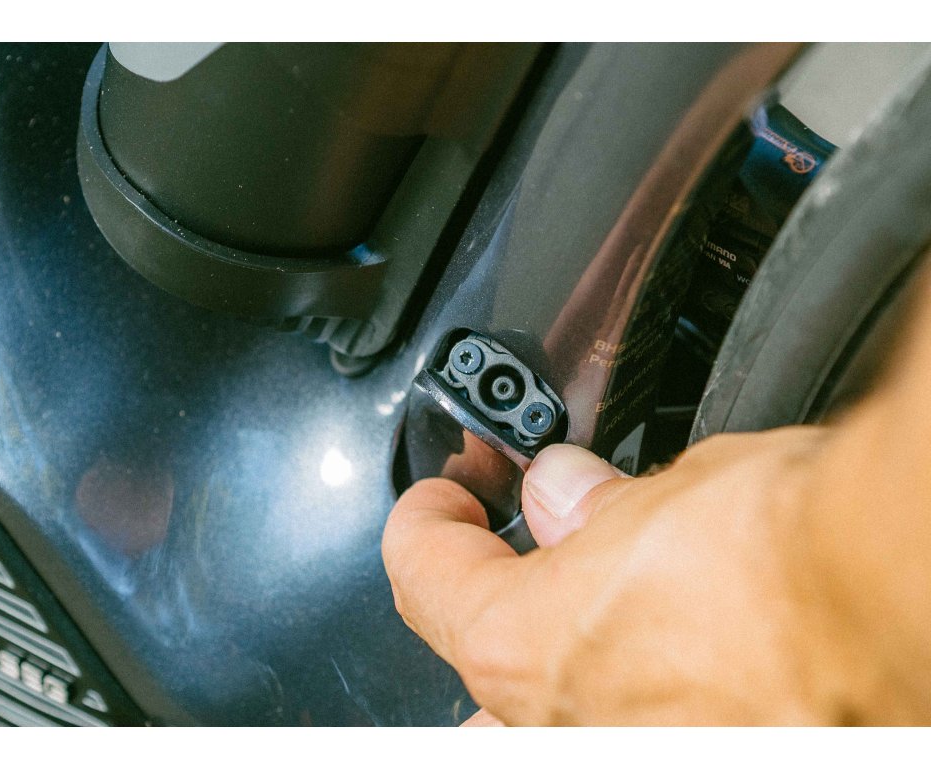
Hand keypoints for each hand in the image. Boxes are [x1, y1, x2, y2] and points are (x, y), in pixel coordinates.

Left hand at [382, 430, 867, 724]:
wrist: (897, 601)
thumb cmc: (788, 554)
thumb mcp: (660, 496)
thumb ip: (591, 506)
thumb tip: (564, 493)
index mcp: (520, 647)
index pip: (421, 574)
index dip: (426, 518)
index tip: (448, 495)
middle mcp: (561, 733)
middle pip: (474, 670)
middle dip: (484, 609)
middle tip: (513, 556)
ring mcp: (628, 756)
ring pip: (546, 726)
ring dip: (554, 671)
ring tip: (590, 611)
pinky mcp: (702, 757)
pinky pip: (626, 730)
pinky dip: (633, 698)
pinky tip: (672, 657)